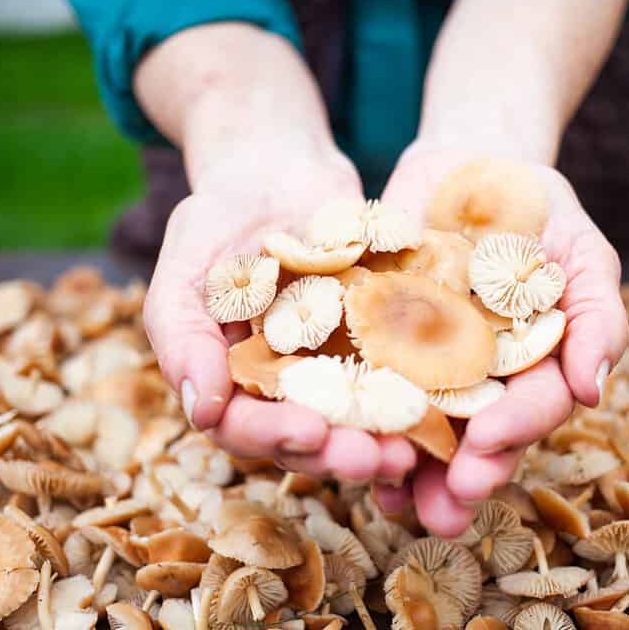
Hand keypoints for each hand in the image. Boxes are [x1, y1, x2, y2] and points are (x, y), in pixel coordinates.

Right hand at [143, 145, 416, 486]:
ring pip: (357, 420)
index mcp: (231, 382)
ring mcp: (335, 370)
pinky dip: (420, 393)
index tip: (310, 432)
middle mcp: (284, 388)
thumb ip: (183, 335)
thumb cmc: (219, 217)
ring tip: (414, 448)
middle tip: (378, 457)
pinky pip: (400, 376)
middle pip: (308, 439)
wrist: (282, 171)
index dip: (274, 436)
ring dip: (383, 437)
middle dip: (340, 453)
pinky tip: (445, 400)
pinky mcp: (379, 346)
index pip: (244, 427)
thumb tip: (201, 413)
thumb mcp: (187, 264)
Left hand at [372, 143, 628, 535]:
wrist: (473, 159)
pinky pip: (362, 379)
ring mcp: (426, 362)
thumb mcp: (582, 251)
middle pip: (473, 437)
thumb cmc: (543, 209)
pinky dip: (351, 408)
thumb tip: (592, 392)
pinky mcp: (375, 337)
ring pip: (418, 424)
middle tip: (446, 508)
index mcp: (533, 369)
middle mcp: (480, 379)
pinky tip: (339, 437)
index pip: (530, 408)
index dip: (513, 432)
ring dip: (406, 467)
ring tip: (391, 500)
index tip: (488, 447)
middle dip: (461, 475)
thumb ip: (598, 317)